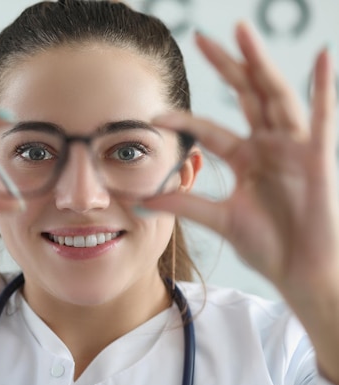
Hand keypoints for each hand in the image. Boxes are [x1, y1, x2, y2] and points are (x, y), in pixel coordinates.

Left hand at [148, 22, 338, 382]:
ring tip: (243, 32)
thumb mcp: (219, 219)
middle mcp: (269, 145)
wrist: (300, 271)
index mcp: (246, 157)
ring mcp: (294, 148)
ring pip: (275, 96)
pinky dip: (323, 88)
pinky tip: (321, 57)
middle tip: (202, 36)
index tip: (154, 116)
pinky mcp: (318, 158)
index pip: (210, 130)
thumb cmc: (267, 245)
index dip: (184, 121)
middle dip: (226, 66)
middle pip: (245, 96)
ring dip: (260, 64)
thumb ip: (186, 205)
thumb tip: (144, 200)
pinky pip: (322, 118)